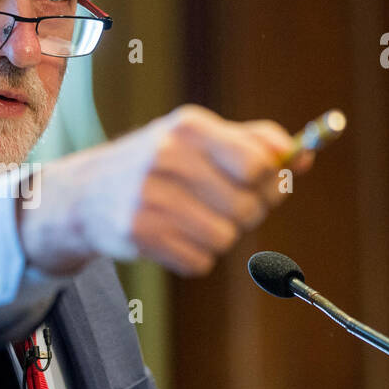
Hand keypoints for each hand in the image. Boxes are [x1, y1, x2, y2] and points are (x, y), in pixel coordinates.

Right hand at [17, 105, 313, 275]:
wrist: (84, 194)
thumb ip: (253, 142)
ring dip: (218, 237)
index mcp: (188, 126)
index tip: (262, 184)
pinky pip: (199, 261)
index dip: (271, 181)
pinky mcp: (138, 233)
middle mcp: (167, 157)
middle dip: (245, 214)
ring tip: (192, 221)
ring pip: (225, 238)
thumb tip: (303, 157)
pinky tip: (173, 238)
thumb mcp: (197, 137)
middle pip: (248, 207)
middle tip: (222, 206)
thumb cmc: (156, 164)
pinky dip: (194, 257)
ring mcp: (149, 196)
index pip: (259, 163)